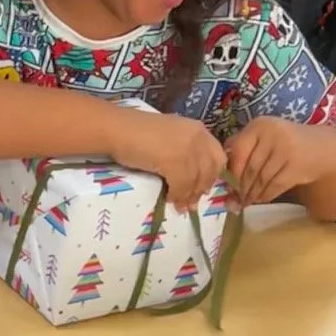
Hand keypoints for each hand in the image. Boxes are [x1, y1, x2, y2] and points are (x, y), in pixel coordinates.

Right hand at [107, 109, 226, 209]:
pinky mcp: (175, 161)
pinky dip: (176, 195)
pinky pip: (182, 185)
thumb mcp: (170, 139)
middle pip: (210, 170)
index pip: (218, 157)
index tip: (201, 188)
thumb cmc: (137, 133)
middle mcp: (198, 137)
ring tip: (179, 205)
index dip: (211, 176)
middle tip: (191, 202)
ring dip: (188, 196)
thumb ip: (185, 153)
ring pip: (196, 180)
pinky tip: (168, 199)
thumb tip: (192, 181)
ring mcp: (187, 148)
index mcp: (198, 129)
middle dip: (201, 188)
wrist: (117, 129)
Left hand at [225, 117, 330, 204]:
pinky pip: (275, 186)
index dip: (232, 172)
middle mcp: (272, 134)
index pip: (238, 151)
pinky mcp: (297, 166)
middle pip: (249, 168)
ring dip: (252, 194)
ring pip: (261, 179)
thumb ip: (241, 150)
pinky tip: (261, 199)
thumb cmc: (283, 144)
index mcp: (259, 125)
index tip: (227, 185)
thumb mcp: (262, 139)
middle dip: (241, 188)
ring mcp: (286, 149)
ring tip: (247, 201)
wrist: (321, 148)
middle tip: (235, 200)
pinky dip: (266, 195)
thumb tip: (219, 177)